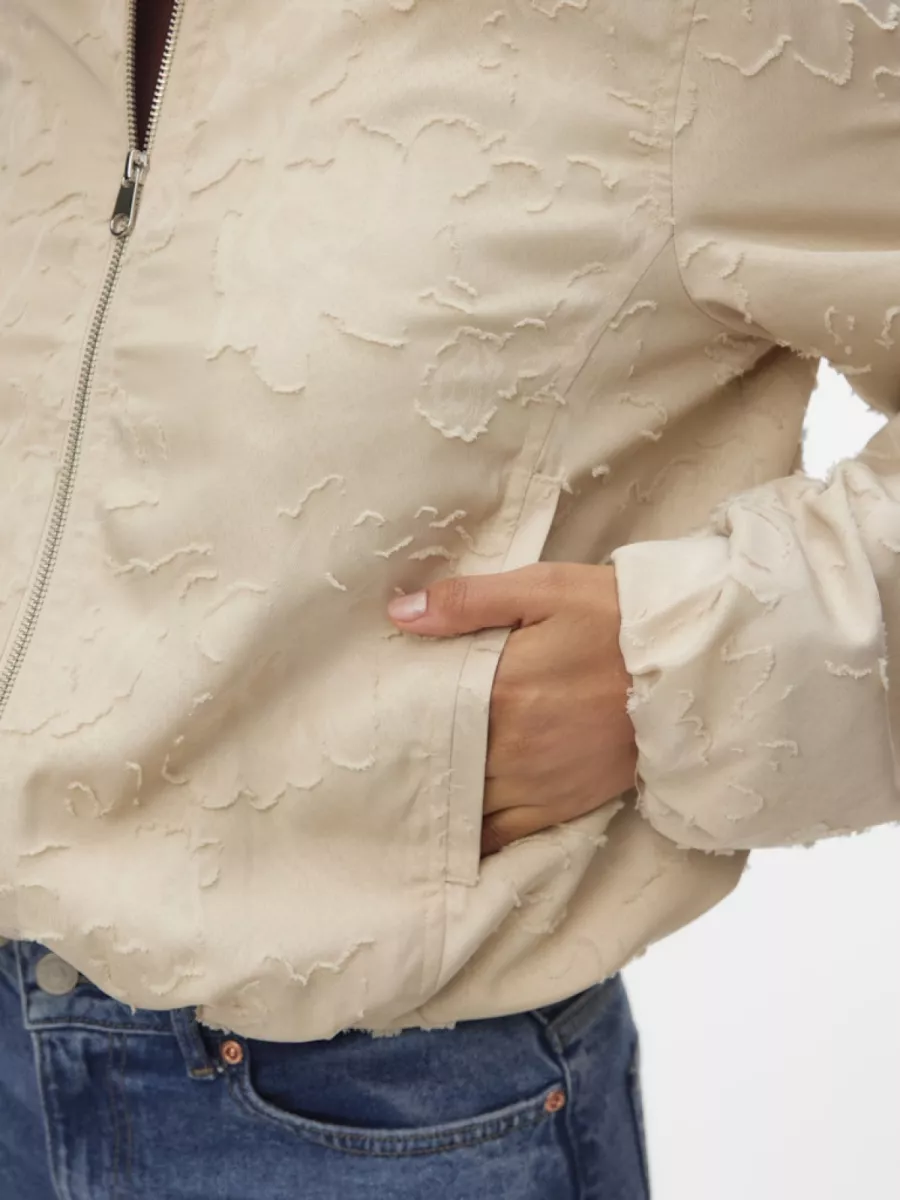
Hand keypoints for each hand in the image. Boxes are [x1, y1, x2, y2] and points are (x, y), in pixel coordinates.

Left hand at [387, 563, 636, 855]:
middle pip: (438, 767)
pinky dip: (473, 838)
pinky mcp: (563, 805)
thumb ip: (469, 601)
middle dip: (406, 767)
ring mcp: (539, 784)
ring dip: (433, 805)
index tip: (363, 722)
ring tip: (397, 799)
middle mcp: (515, 748)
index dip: (390, 723)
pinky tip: (449, 835)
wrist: (695, 665)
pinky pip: (503, 837)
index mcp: (503, 690)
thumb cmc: (618, 618)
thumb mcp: (546, 588)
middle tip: (367, 766)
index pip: (424, 717)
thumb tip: (400, 613)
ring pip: (464, 808)